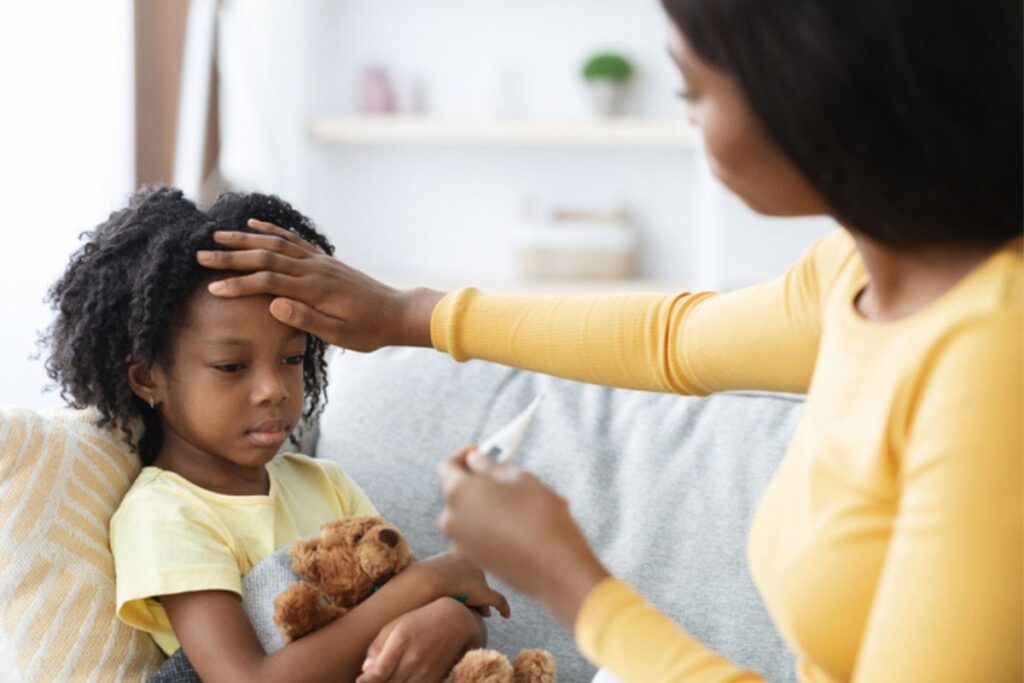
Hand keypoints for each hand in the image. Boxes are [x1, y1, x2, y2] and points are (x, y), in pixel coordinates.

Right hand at [196, 219, 444, 350]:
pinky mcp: (324, 260)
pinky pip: (293, 240)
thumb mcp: (340, 335)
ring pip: (276, 244)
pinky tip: (254, 225)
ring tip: (216, 236)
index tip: (212, 286)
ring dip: (245, 239)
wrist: (396, 313)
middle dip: (231, 256)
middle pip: (265, 256)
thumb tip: (274, 305)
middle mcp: (314, 270)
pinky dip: (272, 231)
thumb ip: (307, 320)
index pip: (268, 282)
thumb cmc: (368, 331)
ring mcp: (319, 262)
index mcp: (314, 290)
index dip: (239, 284)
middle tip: (199, 255)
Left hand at [356, 598, 484, 682]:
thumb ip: (377, 646)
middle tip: (369, 680)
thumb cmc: (420, 620)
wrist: (455, 620)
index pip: (379, 672)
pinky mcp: (434, 680)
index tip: (359, 681)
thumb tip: (365, 670)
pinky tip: (400, 680)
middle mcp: (414, 659)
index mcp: (401, 642)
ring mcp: (426, 672)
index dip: (366, 681)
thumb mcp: (396, 625)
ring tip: (386, 679)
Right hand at [410, 552, 510, 618]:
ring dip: (485, 602)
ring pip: (486, 592)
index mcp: (456, 556)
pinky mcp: (483, 592)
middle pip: (478, 580)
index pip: (466, 570)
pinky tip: (506, 615)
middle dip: (478, 592)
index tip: (466, 591)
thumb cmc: (417, 580)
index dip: (468, 582)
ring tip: (486, 613)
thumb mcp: (419, 575)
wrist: (425, 581)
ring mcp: (478, 577)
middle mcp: (470, 563)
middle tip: (482, 607)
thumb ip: (426, 578)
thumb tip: (426, 580)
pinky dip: (504, 608)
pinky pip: (498, 601)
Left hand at [438, 446, 610, 626]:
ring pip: (471, 513)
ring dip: (491, 504)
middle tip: (505, 474)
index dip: (464, 455)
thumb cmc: (540, 517)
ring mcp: (460, 543)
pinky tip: (523, 525)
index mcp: (458, 492)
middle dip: (480, 481)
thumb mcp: (519, 478)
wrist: (556, 569)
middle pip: (458, 491)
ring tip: (524, 502)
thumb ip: (490, 466)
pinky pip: (479, 534)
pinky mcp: (475, 560)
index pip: (448, 465)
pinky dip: (494, 525)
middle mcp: (451, 518)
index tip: (481, 450)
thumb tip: (476, 460)